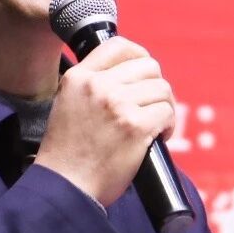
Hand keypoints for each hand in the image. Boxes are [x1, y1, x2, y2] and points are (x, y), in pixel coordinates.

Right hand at [34, 36, 175, 206]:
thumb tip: (129, 75)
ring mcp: (117, 104)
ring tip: (155, 125)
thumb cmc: (68, 153)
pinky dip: (168, 126)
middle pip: (149, 66)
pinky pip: (167, 112)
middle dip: (156, 86)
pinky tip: (159, 137)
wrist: (66, 186)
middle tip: (151, 107)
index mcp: (79, 77)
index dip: (139, 56)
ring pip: (162, 88)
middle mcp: (98, 85)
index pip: (119, 46)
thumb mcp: (68, 104)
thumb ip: (91, 86)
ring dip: (165, 107)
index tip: (144, 74)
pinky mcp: (135, 126)